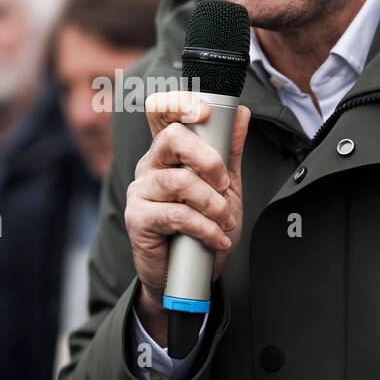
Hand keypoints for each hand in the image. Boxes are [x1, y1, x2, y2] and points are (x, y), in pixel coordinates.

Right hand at [124, 91, 250, 343]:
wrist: (188, 276)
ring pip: (178, 180)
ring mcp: (141, 190)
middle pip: (171, 137)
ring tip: (224, 220)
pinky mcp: (138, 218)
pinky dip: (204, 227)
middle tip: (224, 183)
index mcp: (169, 152)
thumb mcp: (226, 188)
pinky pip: (175, 214)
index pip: (162, 112)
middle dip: (208, 158)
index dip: (179, 103)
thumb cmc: (202, 227)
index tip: (205, 113)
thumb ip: (230, 151)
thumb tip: (242, 114)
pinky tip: (216, 238)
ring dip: (211, 202)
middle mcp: (151, 165)